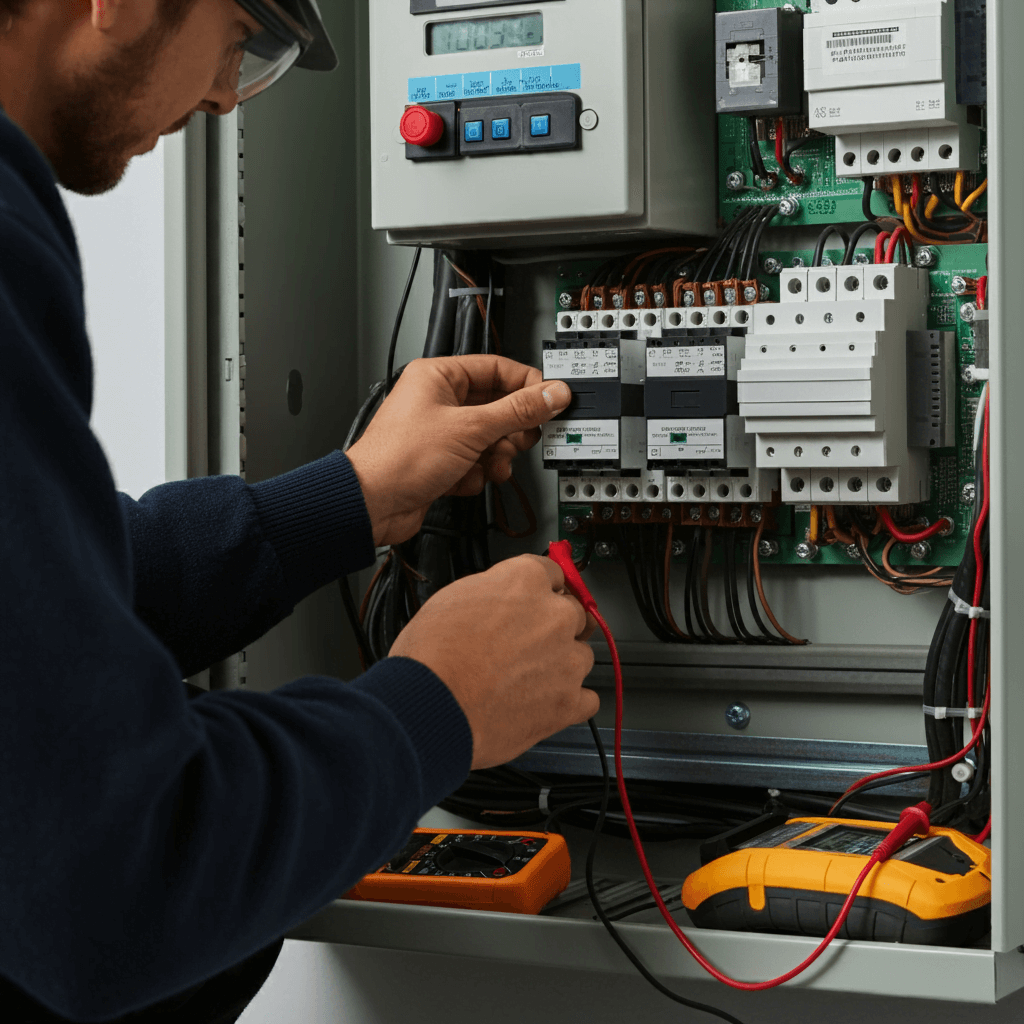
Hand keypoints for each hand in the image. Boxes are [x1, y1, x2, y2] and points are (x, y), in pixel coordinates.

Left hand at [346, 356, 570, 546]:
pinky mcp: (442, 461)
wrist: (372, 504)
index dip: (528, 385)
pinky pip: (477, 461)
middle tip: (519, 439)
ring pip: (490, 437)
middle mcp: (440, 400)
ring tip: (490, 464)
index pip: (497, 369)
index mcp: (439, 376)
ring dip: (496, 455)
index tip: (552, 400)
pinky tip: (465, 479)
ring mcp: (441, 432)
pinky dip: (477, 473)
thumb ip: (518, 411)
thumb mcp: (471, 428)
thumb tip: (553, 394)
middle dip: (511, 429)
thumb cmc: (399, 458)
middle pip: (498, 406)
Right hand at [389, 555, 599, 769]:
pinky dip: (569, 702)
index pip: (553, 573)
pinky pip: (586, 699)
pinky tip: (544, 703)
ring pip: (581, 655)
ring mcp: (567, 660)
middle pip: (573, 613)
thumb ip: (494, 592)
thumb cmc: (431, 657)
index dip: (541, 590)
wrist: (430, 708)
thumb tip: (502, 599)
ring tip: (525, 679)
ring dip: (561, 665)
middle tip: (525, 644)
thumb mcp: (453, 597)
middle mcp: (555, 615)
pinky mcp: (568, 702)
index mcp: (526, 581)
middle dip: (553, 627)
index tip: (538, 599)